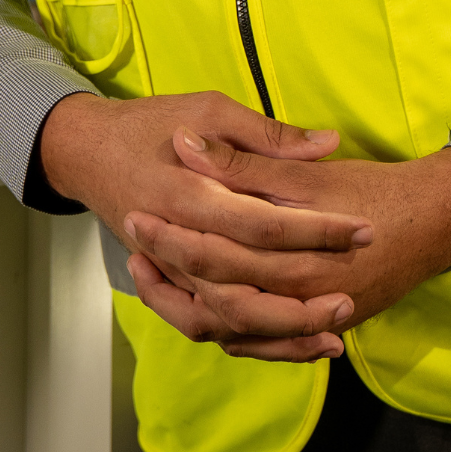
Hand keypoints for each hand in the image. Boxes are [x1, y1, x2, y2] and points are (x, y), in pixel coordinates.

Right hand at [39, 91, 372, 359]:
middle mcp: (175, 242)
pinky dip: (251, 342)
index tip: (363, 229)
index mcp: (188, 194)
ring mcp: (168, 270)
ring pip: (225, 320)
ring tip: (334, 333)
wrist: (87, 152)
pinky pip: (209, 327)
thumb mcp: (208, 108)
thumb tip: (327, 144)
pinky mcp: (169, 285)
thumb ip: (266, 134)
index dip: (315, 230)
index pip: (261, 223)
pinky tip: (295, 343)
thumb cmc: (150, 124)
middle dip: (303, 295)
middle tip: (354, 290)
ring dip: (280, 332)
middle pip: (244, 286)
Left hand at [125, 136, 450, 360]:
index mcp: (294, 256)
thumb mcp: (308, 173)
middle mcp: (300, 300)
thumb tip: (187, 143)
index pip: (216, 254)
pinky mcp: (320, 327)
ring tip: (154, 277)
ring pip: (234, 329)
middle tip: (134, 240)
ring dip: (190, 305)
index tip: (136, 213)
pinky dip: (228, 328)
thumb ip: (248, 162)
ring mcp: (310, 321)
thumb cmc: (373, 189)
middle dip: (171, 270)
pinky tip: (203, 306)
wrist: (438, 223)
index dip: (171, 235)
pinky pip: (262, 343)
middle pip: (217, 295)